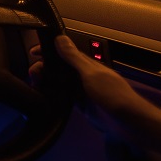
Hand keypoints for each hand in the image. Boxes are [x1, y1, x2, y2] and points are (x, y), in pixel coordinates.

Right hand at [33, 35, 160, 160]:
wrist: (127, 122)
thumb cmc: (112, 94)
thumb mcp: (90, 73)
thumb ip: (74, 57)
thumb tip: (59, 38)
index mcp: (87, 65)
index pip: (64, 53)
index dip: (48, 51)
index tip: (33, 52)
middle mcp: (83, 75)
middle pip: (58, 68)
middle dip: (44, 68)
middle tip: (33, 76)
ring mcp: (81, 90)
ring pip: (58, 82)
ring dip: (46, 82)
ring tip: (35, 86)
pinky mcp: (80, 105)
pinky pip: (62, 97)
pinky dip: (52, 96)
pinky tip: (43, 97)